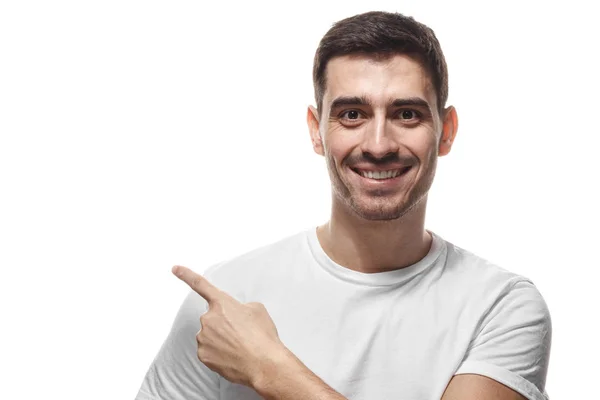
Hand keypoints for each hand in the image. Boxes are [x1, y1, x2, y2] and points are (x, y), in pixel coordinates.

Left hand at [172, 265, 285, 387]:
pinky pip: (208, 350)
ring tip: (240, 347)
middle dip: (224, 324)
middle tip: (241, 334)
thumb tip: (235, 314)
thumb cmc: (262, 337)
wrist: (263, 364)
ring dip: (221, 339)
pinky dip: (218, 353)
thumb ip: (240, 306)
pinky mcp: (203, 355)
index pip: (200, 284)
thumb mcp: (257, 310)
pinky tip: (232, 356)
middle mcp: (208, 318)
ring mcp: (203, 337)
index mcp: (222, 303)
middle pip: (212, 318)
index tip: (175, 268)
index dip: (186, 275)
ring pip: (209, 335)